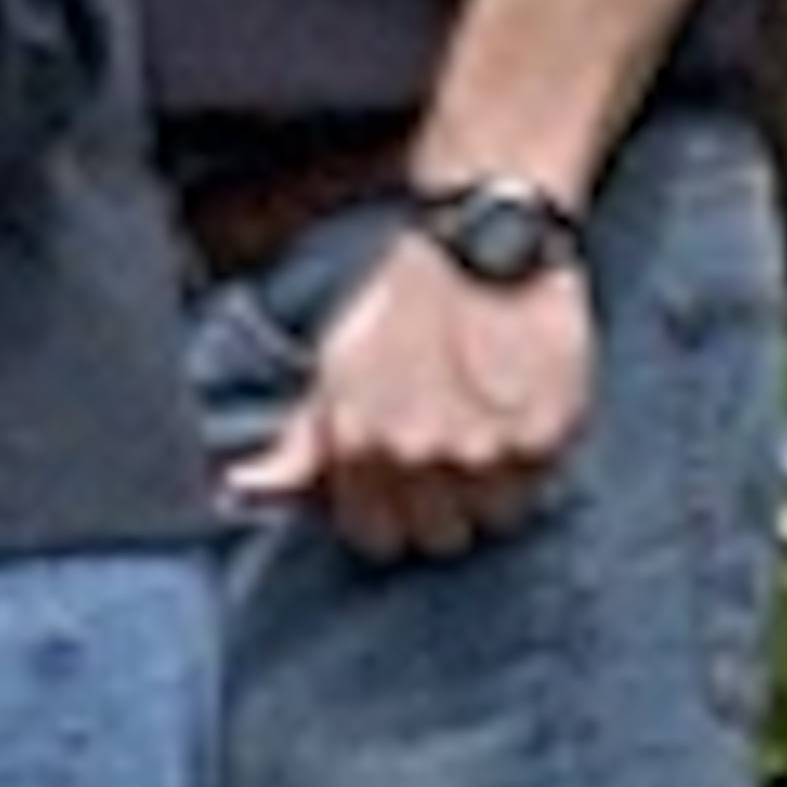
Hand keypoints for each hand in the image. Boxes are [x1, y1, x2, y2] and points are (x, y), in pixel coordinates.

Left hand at [232, 228, 595, 559]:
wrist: (481, 245)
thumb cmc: (400, 307)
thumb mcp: (332, 373)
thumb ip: (297, 447)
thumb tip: (239, 494)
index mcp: (363, 448)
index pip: (377, 541)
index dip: (388, 515)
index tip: (400, 486)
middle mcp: (424, 457)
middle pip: (438, 539)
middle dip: (440, 508)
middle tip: (448, 458)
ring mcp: (491, 451)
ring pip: (494, 521)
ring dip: (492, 490)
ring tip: (486, 435)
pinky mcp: (548, 434)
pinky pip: (543, 485)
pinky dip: (535, 461)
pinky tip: (519, 417)